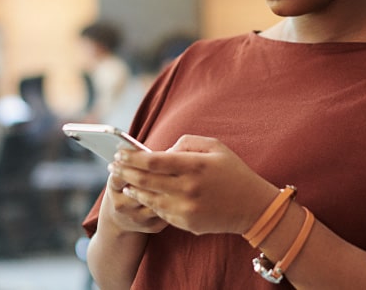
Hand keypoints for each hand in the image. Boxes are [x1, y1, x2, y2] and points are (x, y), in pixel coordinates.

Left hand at [111, 135, 276, 235]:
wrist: (252, 206)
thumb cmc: (233, 172)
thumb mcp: (215, 147)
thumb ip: (187, 143)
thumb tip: (162, 150)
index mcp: (195, 165)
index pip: (153, 160)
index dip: (132, 157)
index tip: (120, 152)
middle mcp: (188, 188)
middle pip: (145, 179)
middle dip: (125, 171)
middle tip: (113, 165)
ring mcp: (186, 208)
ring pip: (148, 197)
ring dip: (132, 188)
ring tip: (122, 180)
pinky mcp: (186, 223)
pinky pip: (160, 211)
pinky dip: (148, 201)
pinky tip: (141, 194)